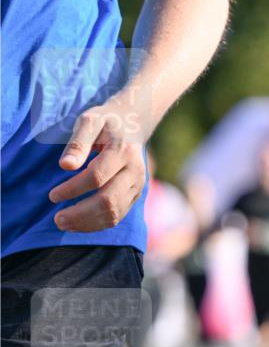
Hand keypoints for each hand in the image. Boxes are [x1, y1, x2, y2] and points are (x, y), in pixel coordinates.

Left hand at [49, 97, 146, 231]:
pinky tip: (79, 224)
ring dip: (88, 223)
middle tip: (57, 219)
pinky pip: (117, 216)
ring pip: (114, 213)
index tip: (53, 195)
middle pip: (108, 201)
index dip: (73, 189)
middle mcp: (135, 171)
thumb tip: (65, 166)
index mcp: (123, 151)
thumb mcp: (89, 121)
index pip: (97, 177)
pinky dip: (97, 225)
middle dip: (80, 213)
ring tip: (64, 224)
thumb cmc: (105, 122)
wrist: (133, 125)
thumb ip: (77, 143)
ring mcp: (138, 186)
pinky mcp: (135, 196)